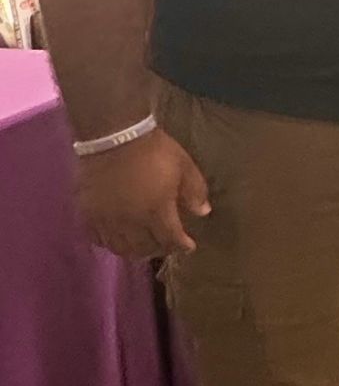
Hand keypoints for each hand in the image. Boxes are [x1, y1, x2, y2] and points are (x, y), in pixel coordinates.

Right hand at [74, 129, 210, 257]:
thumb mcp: (184, 166)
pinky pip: (97, 237)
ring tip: (142, 244)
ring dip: (134, 250)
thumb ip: (195, 191)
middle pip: (144, 248)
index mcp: (157, 211)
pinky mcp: (88, 212)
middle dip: (159, 249)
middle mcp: (131, 221)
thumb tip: (203, 212)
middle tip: (166, 244)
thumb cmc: (154, 150)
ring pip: (119, 247)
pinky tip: (117, 237)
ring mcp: (106, 219)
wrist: (114, 136)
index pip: (170, 240)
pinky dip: (109, 242)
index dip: (181, 246)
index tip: (188, 246)